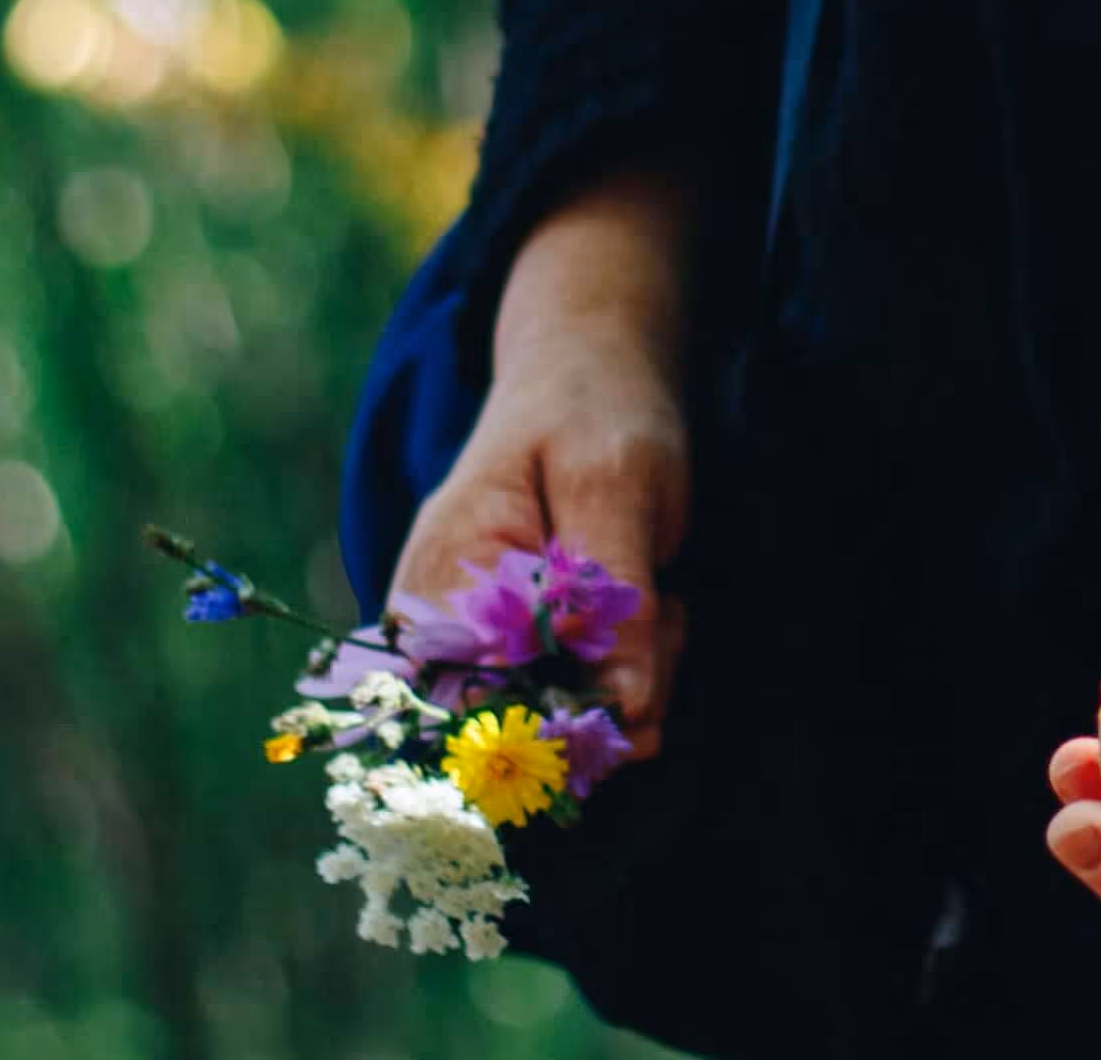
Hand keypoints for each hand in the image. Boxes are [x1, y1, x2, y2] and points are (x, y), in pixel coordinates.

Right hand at [388, 168, 692, 754]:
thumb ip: (618, 599)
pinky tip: (642, 610)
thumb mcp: (617, 486)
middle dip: (620, 690)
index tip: (644, 689)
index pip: (487, 713)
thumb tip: (626, 712)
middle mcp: (435, 630)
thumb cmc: (591, 411)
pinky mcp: (510, 650)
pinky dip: (627, 667)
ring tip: (654, 593)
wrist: (581, 373)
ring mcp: (471, 644)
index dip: (575, 722)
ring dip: (634, 675)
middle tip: (664, 611)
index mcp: (440, 584)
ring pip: (563, 719)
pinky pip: (574, 698)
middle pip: (529, 726)